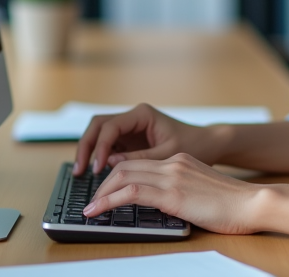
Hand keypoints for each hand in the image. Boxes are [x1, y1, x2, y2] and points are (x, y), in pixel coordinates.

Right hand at [73, 103, 224, 174]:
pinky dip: (99, 156)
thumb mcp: (167, 156)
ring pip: (99, 134)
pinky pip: (107, 144)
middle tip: (80, 171)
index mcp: (142, 114)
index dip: (100, 147)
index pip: (110, 126)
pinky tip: (96, 174)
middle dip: (87, 146)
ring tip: (82, 173)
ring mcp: (130, 128)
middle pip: (98, 126)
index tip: (98, 168)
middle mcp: (133, 118)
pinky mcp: (130, 139)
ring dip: (89, 151)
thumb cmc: (193, 146)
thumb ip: (139, 159)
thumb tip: (109, 163)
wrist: (208, 145)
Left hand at [82, 154, 263, 234]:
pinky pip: (131, 192)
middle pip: (126, 166)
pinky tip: (97, 211)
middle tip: (91, 202)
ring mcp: (173, 176)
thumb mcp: (202, 192)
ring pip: (123, 176)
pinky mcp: (172, 193)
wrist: (252, 203)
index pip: (139, 163)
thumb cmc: (233, 205)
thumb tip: (164, 204)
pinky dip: (108, 201)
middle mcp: (174, 163)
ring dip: (101, 193)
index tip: (104, 191)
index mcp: (181, 161)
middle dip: (103, 184)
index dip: (116, 176)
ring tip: (89, 209)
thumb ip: (182, 191)